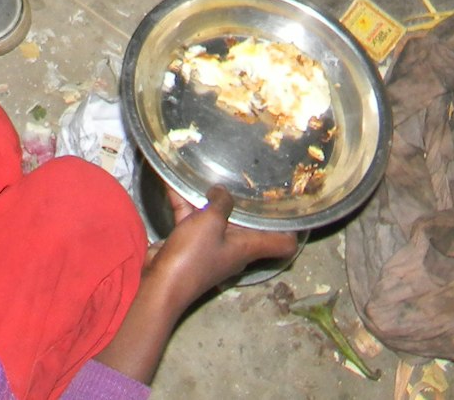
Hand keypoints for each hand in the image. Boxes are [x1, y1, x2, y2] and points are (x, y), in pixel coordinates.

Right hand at [147, 186, 299, 305]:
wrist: (162, 283)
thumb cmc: (193, 256)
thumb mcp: (211, 223)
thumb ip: (221, 202)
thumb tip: (222, 192)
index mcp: (248, 247)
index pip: (283, 243)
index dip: (291, 226)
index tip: (290, 202)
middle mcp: (234, 246)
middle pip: (249, 224)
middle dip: (247, 201)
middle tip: (248, 174)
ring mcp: (211, 244)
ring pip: (216, 216)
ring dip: (210, 197)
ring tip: (209, 169)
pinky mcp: (189, 241)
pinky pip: (190, 216)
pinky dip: (183, 199)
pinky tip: (173, 178)